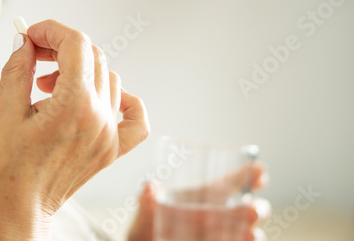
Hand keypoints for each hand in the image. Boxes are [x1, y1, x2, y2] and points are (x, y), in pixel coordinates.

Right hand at [0, 20, 149, 239]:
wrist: (16, 212)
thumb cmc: (4, 171)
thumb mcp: (4, 113)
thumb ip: (18, 70)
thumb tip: (24, 42)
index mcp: (74, 105)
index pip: (76, 44)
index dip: (50, 30)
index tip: (30, 34)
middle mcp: (100, 117)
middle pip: (93, 57)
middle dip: (61, 47)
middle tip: (33, 55)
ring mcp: (110, 135)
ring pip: (109, 78)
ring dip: (80, 70)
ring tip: (49, 85)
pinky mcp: (111, 150)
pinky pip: (135, 117)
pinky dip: (123, 100)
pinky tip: (101, 99)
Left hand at [128, 163, 270, 240]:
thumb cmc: (145, 229)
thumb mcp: (144, 214)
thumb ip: (147, 201)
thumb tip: (150, 186)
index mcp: (203, 197)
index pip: (230, 182)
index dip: (248, 174)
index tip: (260, 170)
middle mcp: (217, 217)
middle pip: (247, 209)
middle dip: (257, 208)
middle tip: (254, 210)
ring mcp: (221, 235)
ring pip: (248, 233)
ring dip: (253, 233)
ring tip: (250, 235)